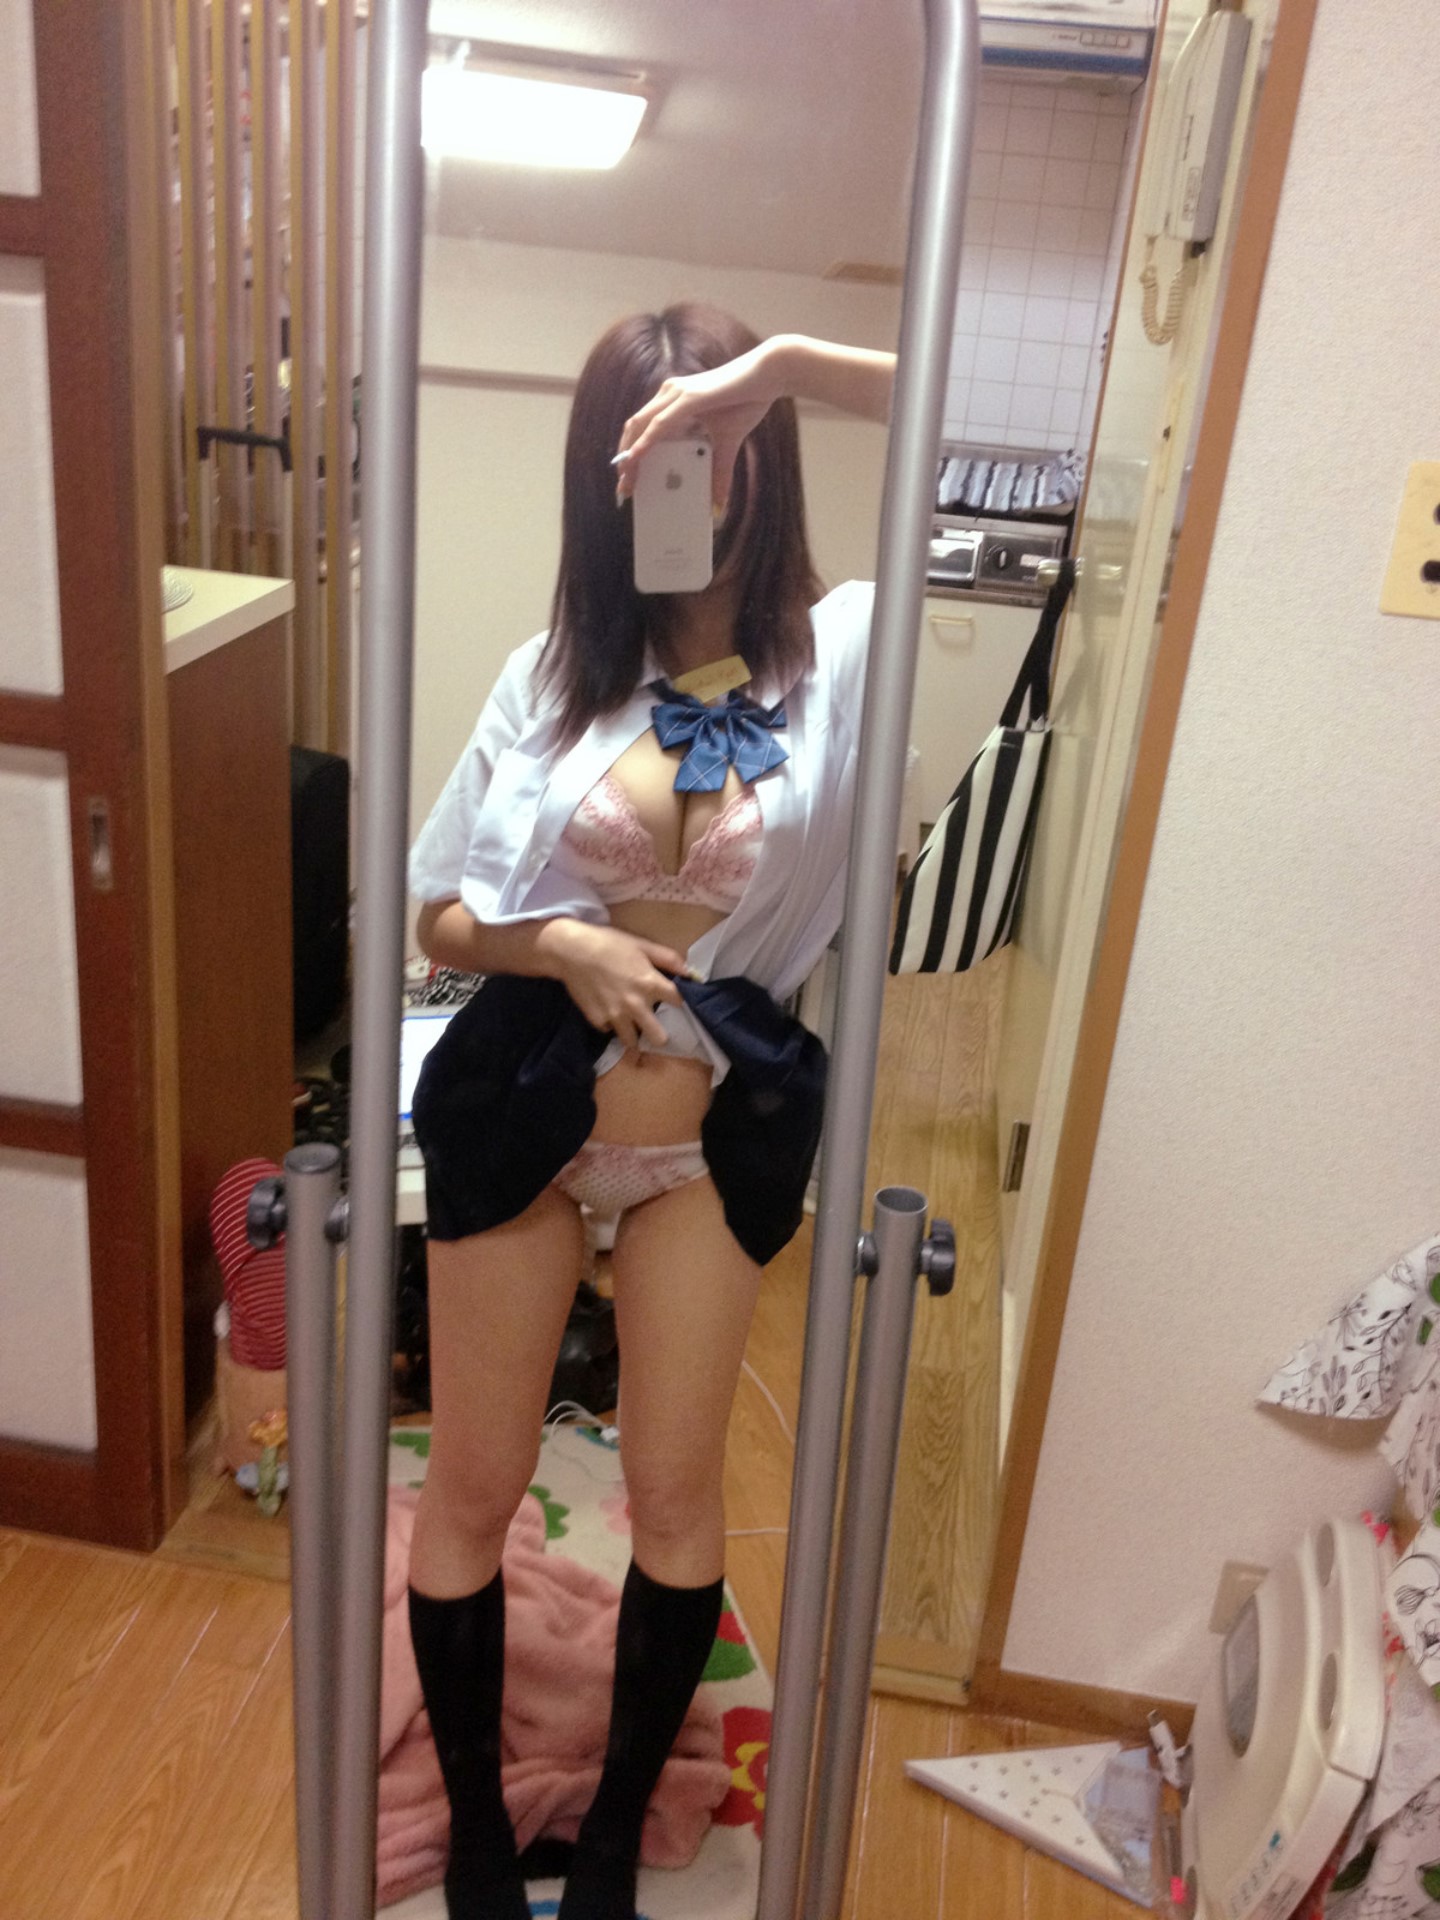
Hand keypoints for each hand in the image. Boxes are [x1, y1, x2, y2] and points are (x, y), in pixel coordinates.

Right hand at [543, 920, 687, 1048]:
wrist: (571, 951)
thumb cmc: (609, 943)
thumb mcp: (641, 944)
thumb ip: (668, 959)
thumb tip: (691, 972)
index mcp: (650, 984)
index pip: (679, 1003)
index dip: (682, 1003)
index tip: (678, 1004)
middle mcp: (635, 1005)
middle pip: (659, 1038)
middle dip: (659, 1034)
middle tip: (654, 1025)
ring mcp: (615, 1016)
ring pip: (632, 1041)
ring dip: (633, 1033)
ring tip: (630, 1023)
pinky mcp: (597, 1021)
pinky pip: (609, 1030)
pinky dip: (611, 1024)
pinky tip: (608, 1010)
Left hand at [614, 342, 784, 513]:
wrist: (769, 375)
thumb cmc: (748, 401)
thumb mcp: (729, 444)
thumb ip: (718, 472)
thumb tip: (717, 505)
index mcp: (675, 402)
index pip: (644, 428)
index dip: (631, 453)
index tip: (628, 481)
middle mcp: (670, 394)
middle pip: (635, 428)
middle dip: (625, 460)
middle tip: (623, 488)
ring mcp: (676, 393)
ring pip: (641, 425)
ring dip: (630, 455)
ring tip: (626, 480)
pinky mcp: (688, 397)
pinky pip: (659, 423)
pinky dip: (645, 443)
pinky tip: (636, 459)